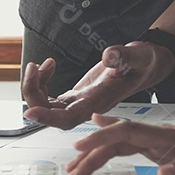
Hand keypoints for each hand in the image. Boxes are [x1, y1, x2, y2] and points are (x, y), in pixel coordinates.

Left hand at [22, 42, 174, 128]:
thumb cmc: (143, 63)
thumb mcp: (138, 56)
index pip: (68, 119)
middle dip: (34, 94)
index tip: (29, 111)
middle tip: (33, 67)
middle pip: (51, 114)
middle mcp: (86, 106)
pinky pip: (49, 98)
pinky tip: (47, 66)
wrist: (145, 66)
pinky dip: (41, 83)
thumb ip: (124, 56)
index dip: (47, 118)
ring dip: (34, 87)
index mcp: (99, 101)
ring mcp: (78, 102)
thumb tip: (109, 55)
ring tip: (39, 64)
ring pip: (46, 106)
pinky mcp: (75, 96)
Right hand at [66, 114, 174, 174]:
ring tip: (75, 168)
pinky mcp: (158, 148)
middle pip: (116, 139)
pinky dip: (107, 149)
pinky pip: (126, 146)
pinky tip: (95, 145)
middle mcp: (159, 135)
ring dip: (95, 155)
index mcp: (169, 136)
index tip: (82, 147)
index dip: (103, 138)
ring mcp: (157, 141)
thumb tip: (164, 172)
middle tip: (71, 174)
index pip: (128, 132)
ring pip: (118, 144)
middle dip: (90, 154)